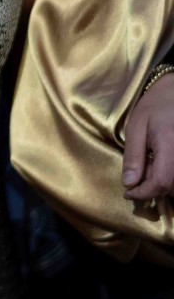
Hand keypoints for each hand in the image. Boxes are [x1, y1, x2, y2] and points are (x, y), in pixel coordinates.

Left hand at [123, 73, 173, 200]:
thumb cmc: (154, 106)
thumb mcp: (136, 127)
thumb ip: (133, 157)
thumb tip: (129, 183)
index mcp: (170, 145)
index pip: (160, 183)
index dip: (143, 193)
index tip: (128, 192)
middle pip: (172, 187)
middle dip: (152, 188)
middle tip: (139, 172)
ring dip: (164, 184)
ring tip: (151, 165)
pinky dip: (172, 177)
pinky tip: (163, 164)